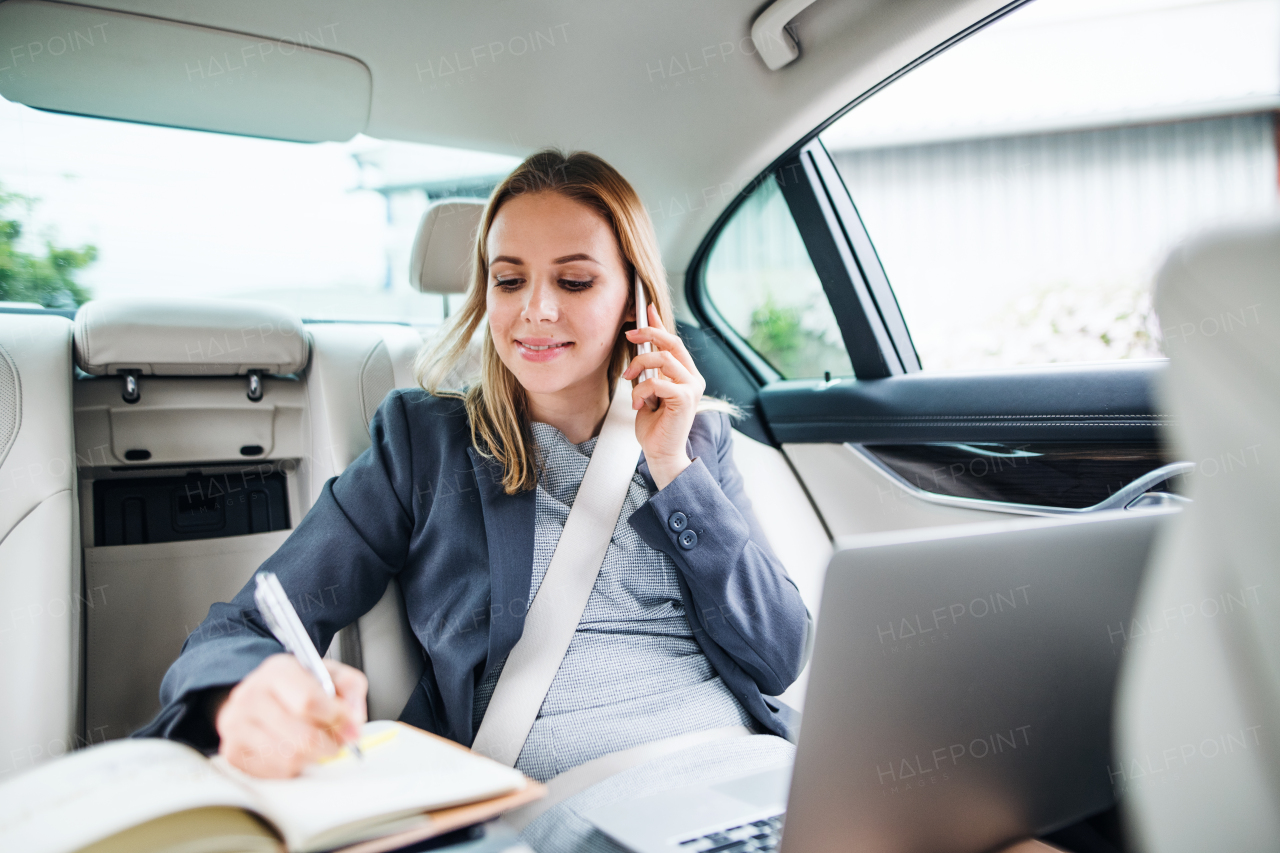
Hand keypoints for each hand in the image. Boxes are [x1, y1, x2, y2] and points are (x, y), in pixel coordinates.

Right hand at [214, 654, 367, 777]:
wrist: (259, 696)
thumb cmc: (297, 686)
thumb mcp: (329, 674)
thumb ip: (350, 688)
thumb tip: (354, 720)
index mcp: (278, 671)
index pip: (309, 701)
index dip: (337, 718)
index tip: (351, 726)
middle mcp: (251, 695)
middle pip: (302, 737)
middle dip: (330, 744)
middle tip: (338, 742)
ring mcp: (237, 726)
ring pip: (290, 759)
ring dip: (314, 758)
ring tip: (318, 745)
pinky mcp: (233, 752)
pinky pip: (276, 773)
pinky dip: (294, 768)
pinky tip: (295, 751)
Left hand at [622, 303, 705, 488]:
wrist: (661, 453)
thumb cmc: (655, 426)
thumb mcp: (648, 391)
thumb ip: (649, 372)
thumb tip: (640, 348)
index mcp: (686, 375)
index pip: (674, 342)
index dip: (660, 323)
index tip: (646, 309)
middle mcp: (693, 378)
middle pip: (672, 343)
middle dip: (649, 333)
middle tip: (630, 334)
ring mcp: (692, 388)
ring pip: (663, 359)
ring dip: (640, 367)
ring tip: (630, 381)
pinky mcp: (685, 399)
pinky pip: (658, 382)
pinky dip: (642, 390)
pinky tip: (638, 402)